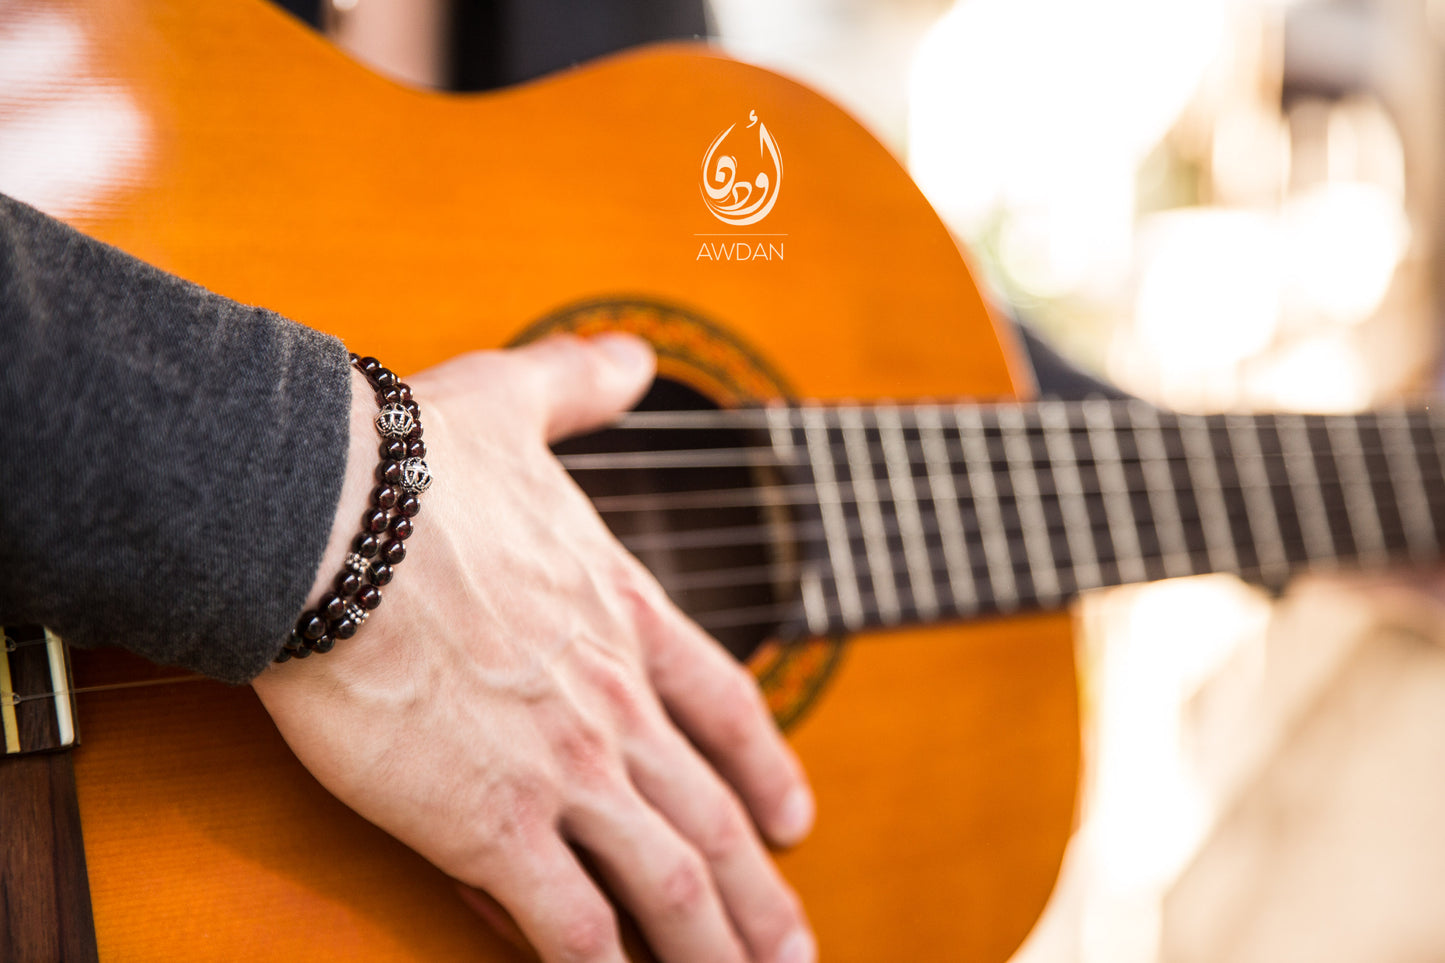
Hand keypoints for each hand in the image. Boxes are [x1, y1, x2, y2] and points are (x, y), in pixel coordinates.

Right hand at [252, 334, 816, 962]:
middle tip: (794, 949)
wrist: (330, 518)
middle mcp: (612, 700)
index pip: (725, 707)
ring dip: (709, 947)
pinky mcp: (488, 821)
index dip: (767, 769)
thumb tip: (628, 353)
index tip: (795, 820)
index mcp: (623, 615)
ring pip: (664, 881)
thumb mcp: (515, 401)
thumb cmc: (410, 463)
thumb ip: (581, 382)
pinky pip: (564, 922)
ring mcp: (562, 766)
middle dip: (758, 897)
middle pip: (711, 818)